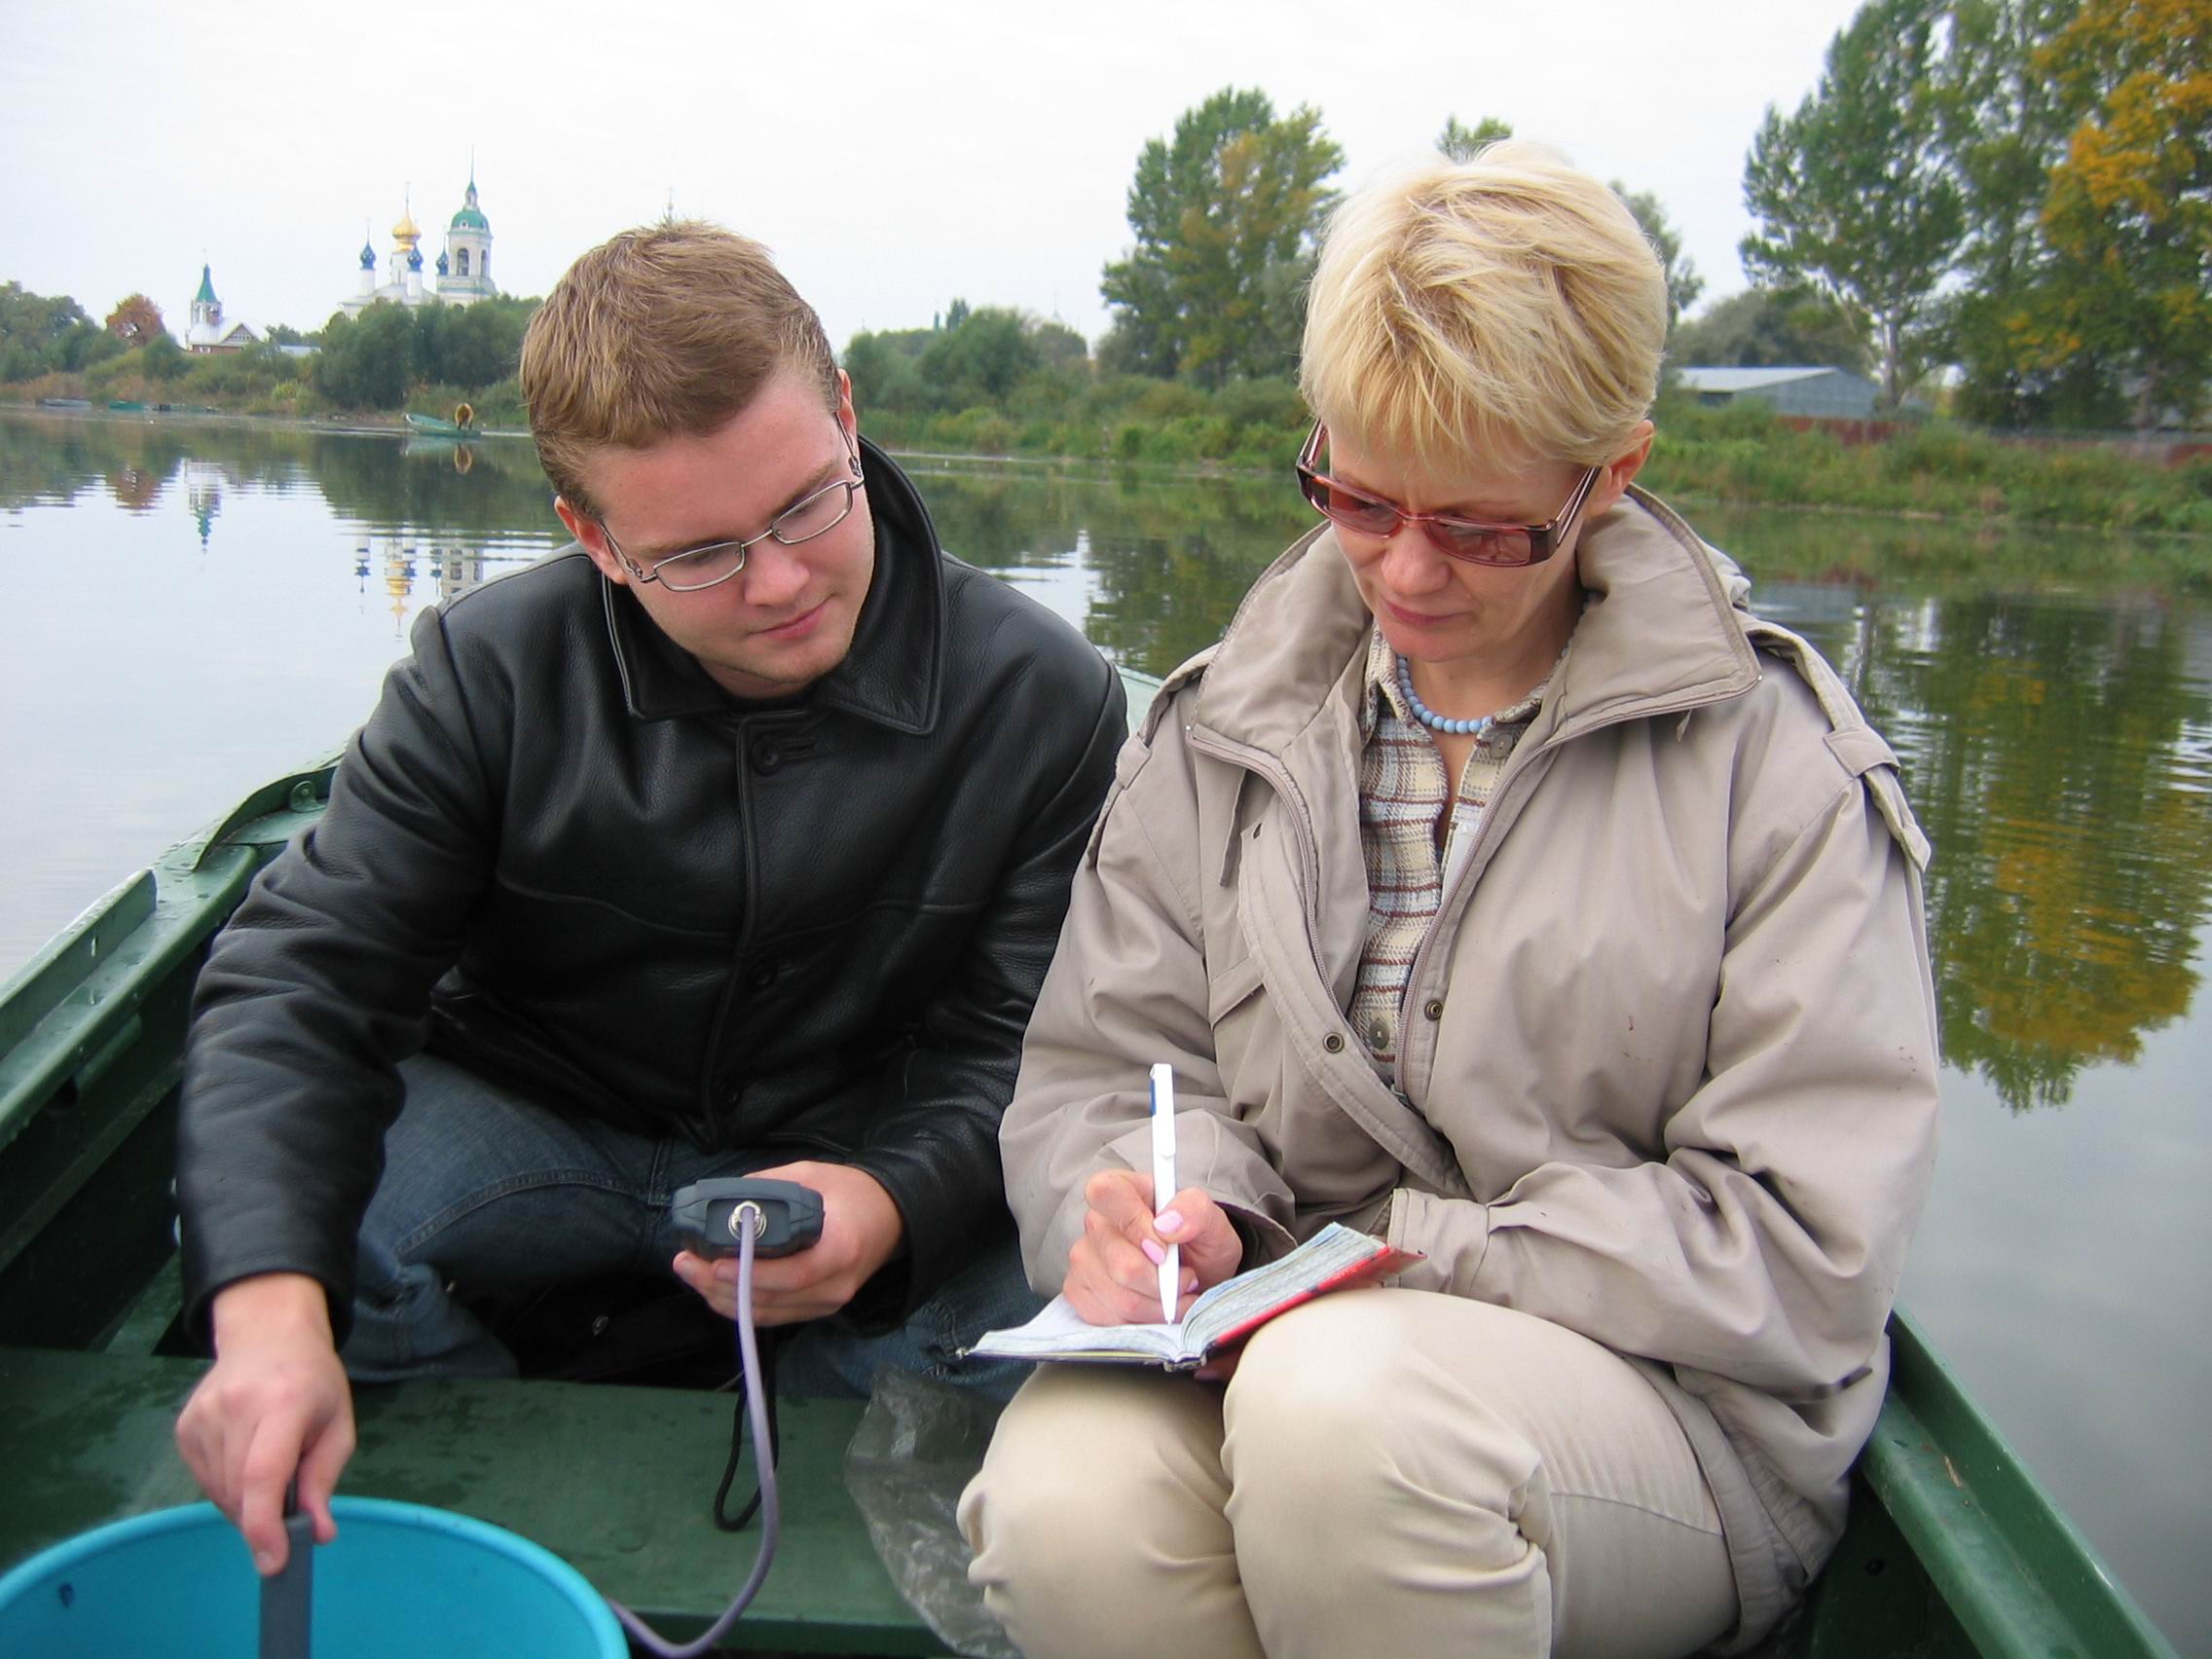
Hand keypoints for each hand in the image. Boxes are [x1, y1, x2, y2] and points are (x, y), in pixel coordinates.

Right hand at [174, 1273, 354, 1575]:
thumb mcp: (338, 1425)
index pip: (263, 1474)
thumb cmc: (314, 1381)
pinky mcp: (183, 1427)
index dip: (265, 1525)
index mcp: (283, 1402)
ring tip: (270, 1465)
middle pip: (240, 1491)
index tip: (274, 1561)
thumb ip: (324, 1480)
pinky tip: (245, 1457)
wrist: (268, 1335)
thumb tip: (316, 1534)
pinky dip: (227, 1487)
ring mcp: (202, 1416)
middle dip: (264, 1516)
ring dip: (246, 1501)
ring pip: (220, 1492)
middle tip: (289, 1501)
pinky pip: (205, 1480)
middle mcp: (235, 1407)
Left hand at [671, 1160, 903, 1325]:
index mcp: (841, 1249)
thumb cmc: (853, 1192)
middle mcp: (836, 1285)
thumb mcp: (812, 1175)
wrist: (891, 1217)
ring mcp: (828, 1303)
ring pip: (766, 1314)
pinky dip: (739, 1304)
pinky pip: (772, 1315)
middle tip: (686, 1263)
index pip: (794, 1274)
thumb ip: (769, 1187)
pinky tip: (714, 1287)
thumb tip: (725, 1198)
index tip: (713, 1261)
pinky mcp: (818, 1310)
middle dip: (720, 1286)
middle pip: (772, 1299)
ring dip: (722, 1298)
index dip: (750, 1273)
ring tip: (691, 1273)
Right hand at [1063, 1168, 1242, 1326]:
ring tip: (1175, 1293)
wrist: (1197, 1276)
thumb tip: (1167, 1224)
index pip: (1105, 1192)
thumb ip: (1196, 1210)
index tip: (1165, 1251)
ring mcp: (1083, 1258)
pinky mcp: (1079, 1292)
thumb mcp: (1212, 1221)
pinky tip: (1155, 1307)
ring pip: (1119, 1298)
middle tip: (1186, 1278)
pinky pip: (1109, 1319)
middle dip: (1163, 1283)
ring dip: (1158, 1305)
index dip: (1135, 1225)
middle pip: (1120, 1263)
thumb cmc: (1199, 1243)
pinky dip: (1142, 1322)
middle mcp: (1097, 1222)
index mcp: (1124, 1190)